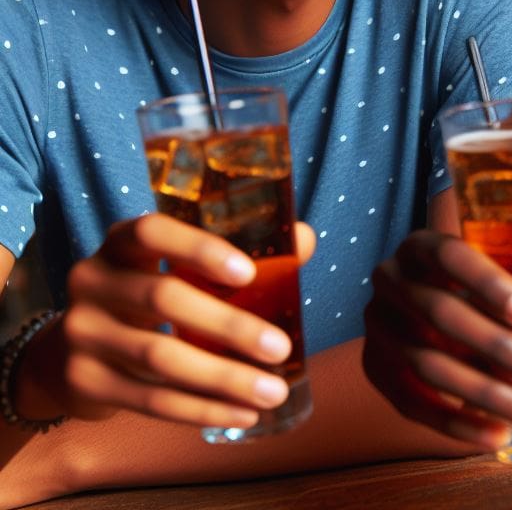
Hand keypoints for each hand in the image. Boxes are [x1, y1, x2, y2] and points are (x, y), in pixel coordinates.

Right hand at [28, 214, 315, 428]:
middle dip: (230, 326)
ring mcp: (83, 332)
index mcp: (122, 242)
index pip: (153, 232)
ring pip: (160, 357)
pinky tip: (241, 413)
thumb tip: (305, 239)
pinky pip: (150, 399)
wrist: (71, 350)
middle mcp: (93, 280)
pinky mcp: (83, 382)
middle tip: (280, 347)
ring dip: (224, 378)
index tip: (248, 273)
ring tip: (273, 390)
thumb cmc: (148, 294)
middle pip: (164, 299)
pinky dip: (201, 409)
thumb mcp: (178, 268)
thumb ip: (240, 253)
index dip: (199, 249)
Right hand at [362, 230, 511, 446]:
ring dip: (484, 393)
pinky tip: (497, 434)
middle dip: (498, 350)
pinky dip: (455, 423)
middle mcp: (391, 278)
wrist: (432, 310)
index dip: (490, 285)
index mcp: (425, 242)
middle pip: (440, 313)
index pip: (450, 254)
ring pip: (426, 363)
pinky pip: (410, 401)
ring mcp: (377, 326)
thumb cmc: (494, 281)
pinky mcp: (374, 369)